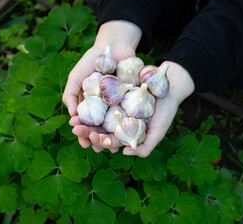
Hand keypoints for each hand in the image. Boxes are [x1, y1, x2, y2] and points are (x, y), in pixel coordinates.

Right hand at [62, 20, 141, 151]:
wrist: (113, 46)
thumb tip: (71, 115)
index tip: (83, 142)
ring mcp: (119, 105)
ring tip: (113, 147)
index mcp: (91, 105)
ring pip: (117, 125)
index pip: (86, 124)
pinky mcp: (134, 100)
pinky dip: (130, 125)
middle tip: (97, 149)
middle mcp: (105, 108)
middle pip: (101, 128)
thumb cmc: (92, 61)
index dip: (84, 133)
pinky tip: (129, 134)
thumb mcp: (76, 77)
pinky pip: (132, 115)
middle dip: (98, 140)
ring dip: (114, 137)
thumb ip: (70, 94)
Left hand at [70, 60, 194, 156]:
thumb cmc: (166, 112)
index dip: (99, 140)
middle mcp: (118, 122)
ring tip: (73, 116)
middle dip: (85, 130)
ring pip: (97, 115)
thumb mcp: (158, 131)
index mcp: (126, 134)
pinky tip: (81, 99)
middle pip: (99, 129)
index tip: (90, 137)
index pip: (110, 141)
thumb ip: (145, 146)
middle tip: (73, 127)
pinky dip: (91, 100)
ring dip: (84, 117)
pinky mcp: (114, 94)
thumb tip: (124, 153)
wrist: (170, 88)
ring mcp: (115, 108)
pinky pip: (100, 98)